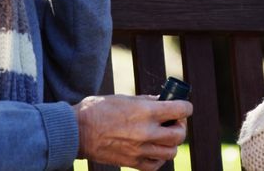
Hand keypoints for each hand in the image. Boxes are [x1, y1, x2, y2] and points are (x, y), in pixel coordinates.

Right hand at [76, 95, 192, 169]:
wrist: (77, 131)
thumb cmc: (99, 110)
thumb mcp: (126, 98)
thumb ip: (148, 101)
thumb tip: (164, 102)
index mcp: (146, 111)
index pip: (181, 110)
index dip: (186, 107)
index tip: (183, 107)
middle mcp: (146, 132)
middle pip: (179, 135)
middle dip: (180, 126)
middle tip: (173, 122)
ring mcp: (140, 150)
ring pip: (171, 152)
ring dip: (171, 143)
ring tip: (163, 136)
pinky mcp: (132, 162)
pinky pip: (156, 165)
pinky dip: (159, 158)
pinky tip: (153, 149)